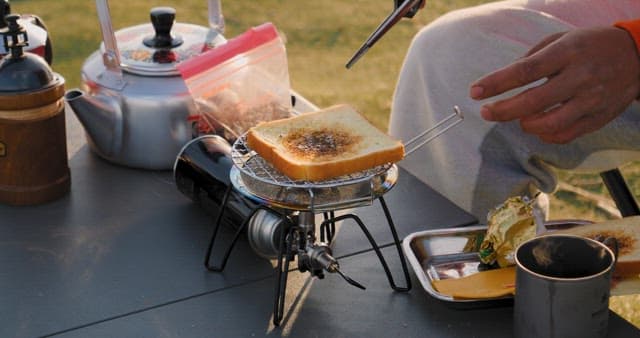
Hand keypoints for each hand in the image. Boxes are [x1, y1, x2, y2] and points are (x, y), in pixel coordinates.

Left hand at [469, 27, 639, 143]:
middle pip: (533, 102)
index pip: (525, 71)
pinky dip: (545, 135)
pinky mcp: (599, 118)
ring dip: (525, 124)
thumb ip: (531, 58)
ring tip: (517, 118)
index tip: (475, 91)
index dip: (497, 83)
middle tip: (486, 112)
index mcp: (568, 52)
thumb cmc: (589, 46)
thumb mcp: (561, 39)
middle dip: (503, 110)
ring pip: (550, 124)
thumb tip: (502, 80)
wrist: (637, 55)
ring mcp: (592, 100)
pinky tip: (537, 126)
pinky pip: (565, 135)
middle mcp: (581, 77)